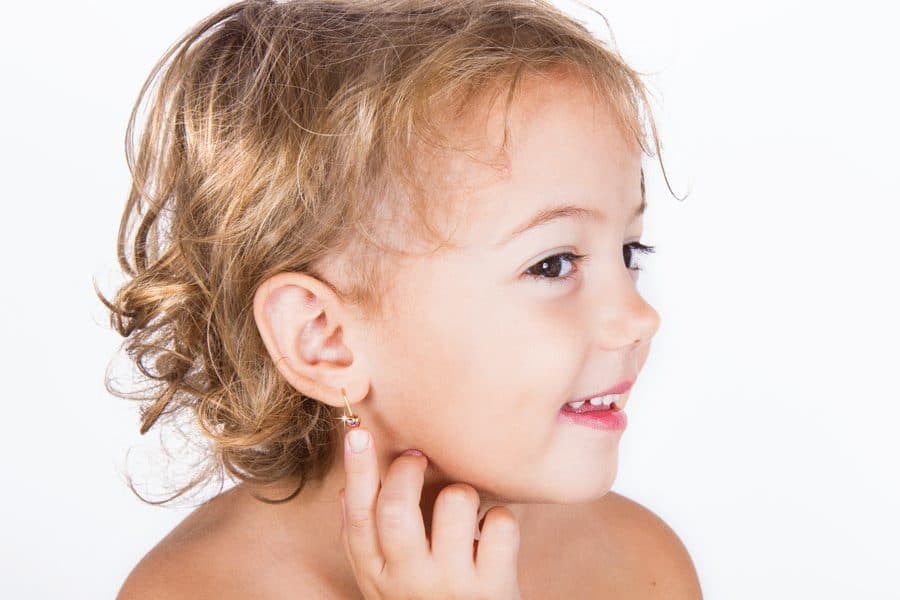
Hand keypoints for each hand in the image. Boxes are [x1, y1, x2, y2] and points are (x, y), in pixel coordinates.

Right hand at [339, 427, 523, 598]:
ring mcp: (452, 585)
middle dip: (407, 470)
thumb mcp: (387, 581)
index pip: (358, 518)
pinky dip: (500, 517)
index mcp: (377, 575)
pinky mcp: (493, 588)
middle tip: (417, 458)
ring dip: (462, 491)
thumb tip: (348, 488)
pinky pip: (500, 522)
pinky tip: (493, 534)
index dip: (356, 471)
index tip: (357, 433)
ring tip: (464, 508)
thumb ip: (367, 541)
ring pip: (455, 501)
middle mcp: (409, 581)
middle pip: (396, 508)